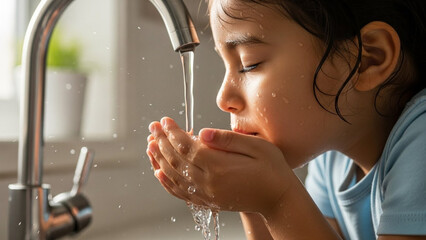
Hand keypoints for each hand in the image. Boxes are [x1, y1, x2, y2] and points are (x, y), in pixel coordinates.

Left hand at [147, 117, 293, 214]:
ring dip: (159, 160)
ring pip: (174, 176)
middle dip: (162, 141)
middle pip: (176, 160)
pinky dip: (167, 182)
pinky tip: (159, 173)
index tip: (165, 120)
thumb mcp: (257, 146)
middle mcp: (209, 183)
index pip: (187, 146)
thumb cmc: (272, 170)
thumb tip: (202, 132)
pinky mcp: (209, 201)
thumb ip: (227, 139)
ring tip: (150, 145)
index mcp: (220, 166)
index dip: (173, 132)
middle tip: (153, 127)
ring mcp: (207, 194)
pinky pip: (181, 193)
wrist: (279, 198)